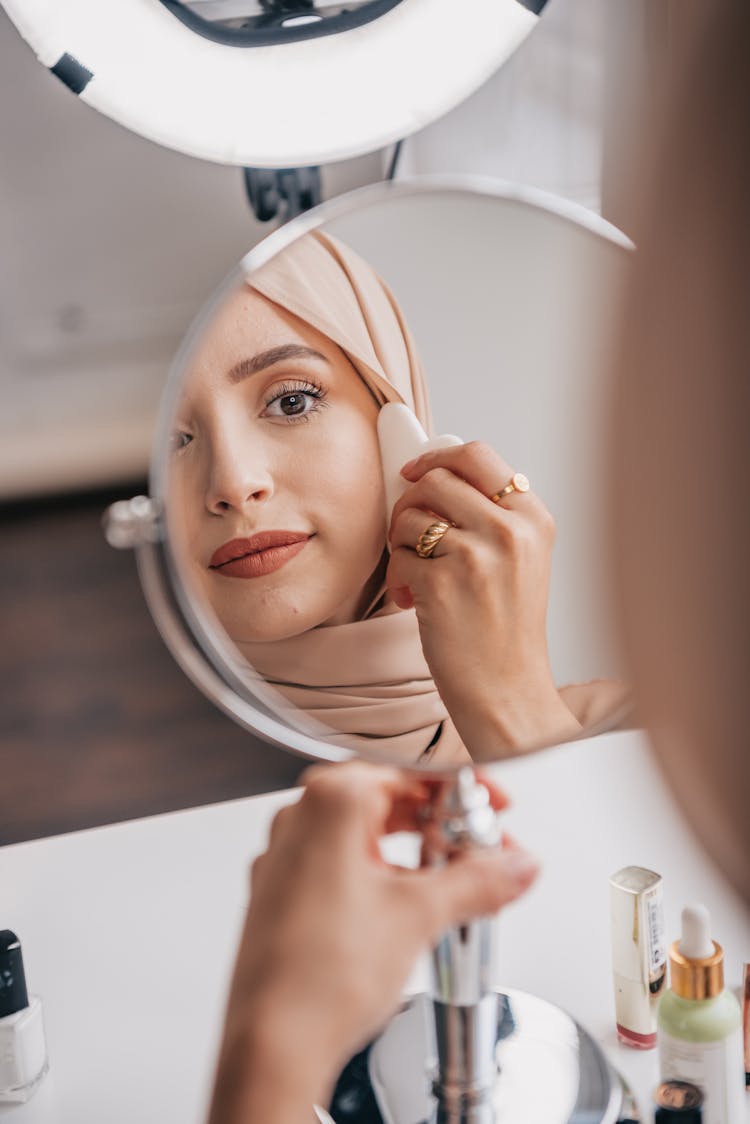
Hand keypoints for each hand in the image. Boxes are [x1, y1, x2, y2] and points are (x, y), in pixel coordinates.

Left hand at [208, 762, 537, 1123]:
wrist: (273, 1046)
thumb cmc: (317, 977)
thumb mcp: (419, 916)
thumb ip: (477, 881)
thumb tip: (512, 865)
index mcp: (331, 802)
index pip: (413, 771)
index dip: (465, 787)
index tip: (494, 804)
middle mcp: (300, 819)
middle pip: (389, 798)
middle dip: (443, 823)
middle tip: (482, 846)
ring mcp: (287, 856)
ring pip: (366, 833)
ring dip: (416, 851)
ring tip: (454, 880)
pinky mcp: (284, 892)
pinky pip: (342, 864)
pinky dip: (383, 874)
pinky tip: (411, 905)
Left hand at [387, 442, 580, 757]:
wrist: (506, 689)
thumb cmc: (507, 629)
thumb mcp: (522, 559)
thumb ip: (490, 514)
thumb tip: (434, 473)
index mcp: (532, 518)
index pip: (477, 455)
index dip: (436, 455)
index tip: (415, 469)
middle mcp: (509, 530)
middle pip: (435, 479)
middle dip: (410, 503)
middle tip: (409, 534)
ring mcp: (476, 555)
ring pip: (410, 516)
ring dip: (401, 545)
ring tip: (416, 576)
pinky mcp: (442, 582)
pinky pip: (398, 555)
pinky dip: (397, 577)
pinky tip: (414, 601)